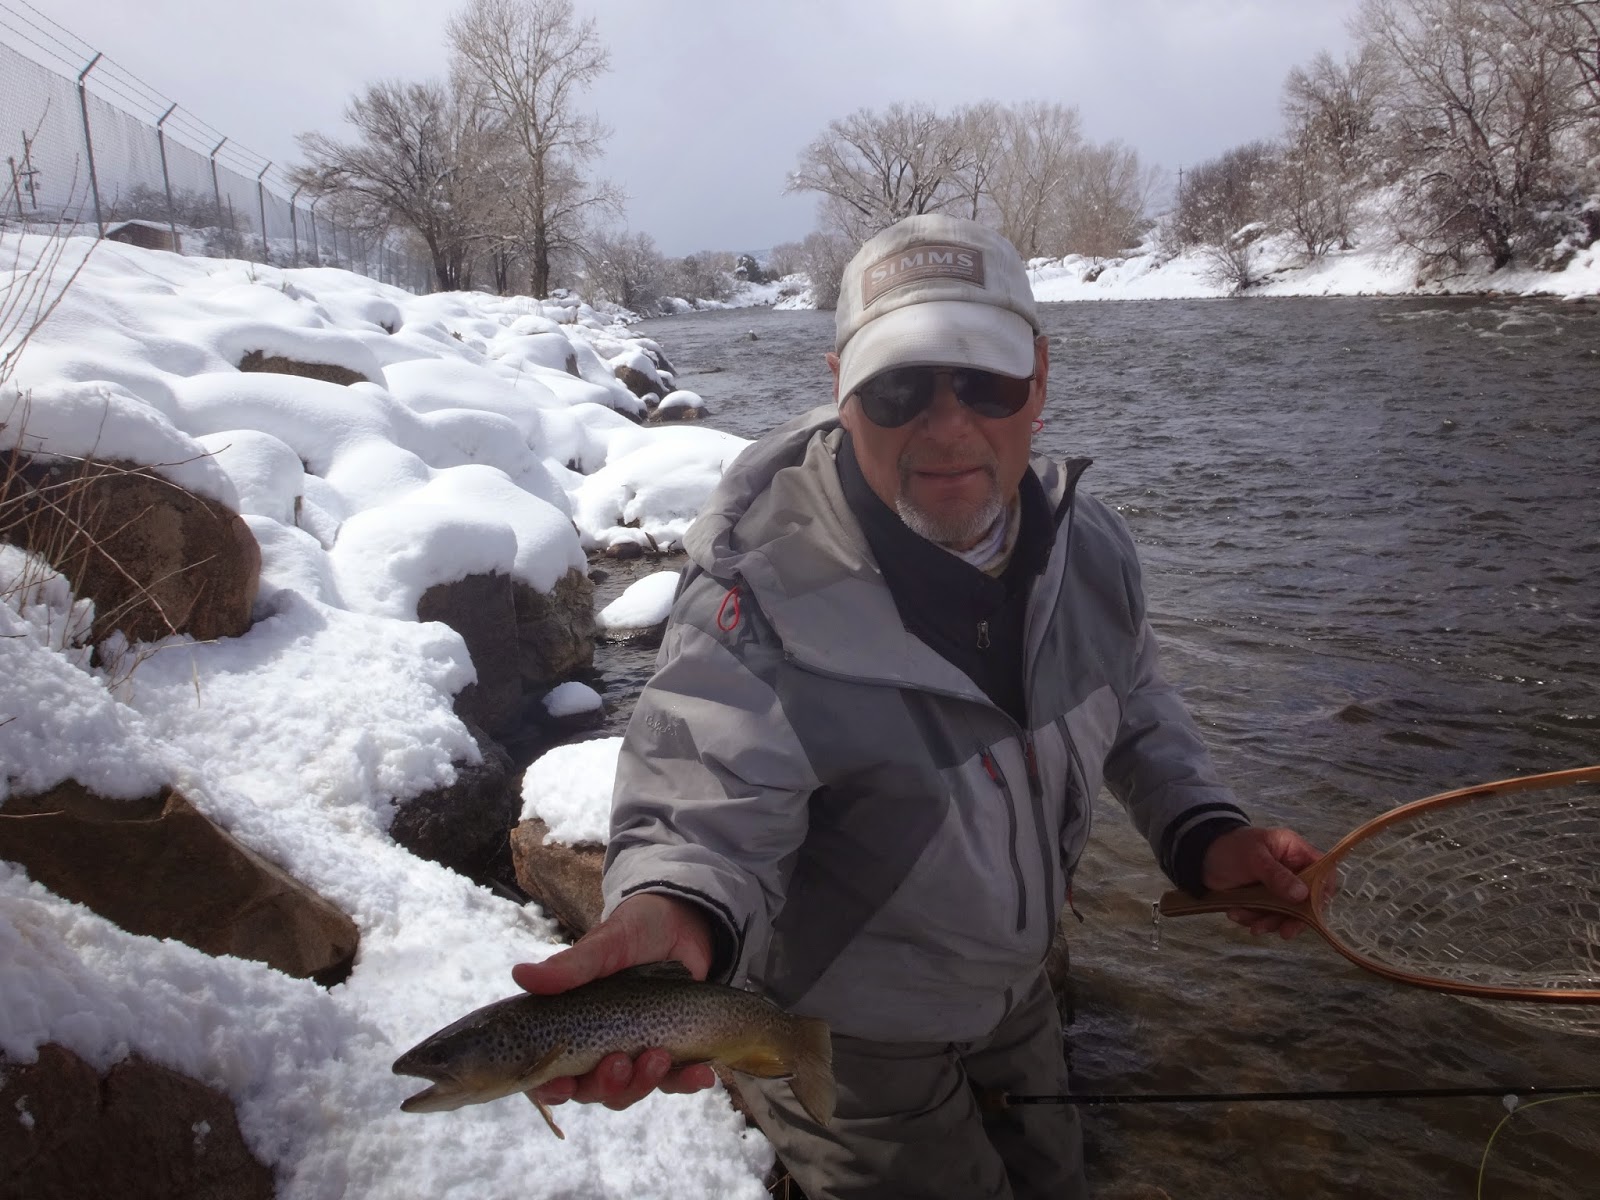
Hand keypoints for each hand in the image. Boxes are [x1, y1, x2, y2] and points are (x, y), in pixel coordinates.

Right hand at [510, 893, 718, 1112]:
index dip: (550, 1087)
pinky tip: (703, 1075)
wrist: (684, 923)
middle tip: (620, 1062)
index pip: (549, 1070)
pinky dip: (687, 1081)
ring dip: (643, 1084)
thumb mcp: (605, 944)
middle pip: (592, 1090)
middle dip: (606, 1085)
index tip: (563, 1084)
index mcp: (571, 1024)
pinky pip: (675, 1080)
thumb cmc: (634, 931)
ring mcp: (635, 1051)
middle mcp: (598, 1045)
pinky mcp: (670, 1051)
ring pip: (631, 1091)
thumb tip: (520, 975)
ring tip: (661, 1056)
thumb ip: (570, 967)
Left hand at [1201, 826, 1321, 939]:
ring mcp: (1277, 887)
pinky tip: (1236, 913)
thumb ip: (1277, 876)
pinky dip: (1253, 919)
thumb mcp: (1254, 858)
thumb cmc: (1230, 848)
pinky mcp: (1262, 900)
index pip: (1323, 873)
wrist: (1199, 857)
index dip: (1322, 893)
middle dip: (1291, 917)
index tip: (1312, 911)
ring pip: (1285, 912)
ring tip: (1250, 924)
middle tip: (1282, 932)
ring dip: (1268, 921)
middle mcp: (1291, 871)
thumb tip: (1303, 894)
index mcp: (1295, 852)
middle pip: (1305, 900)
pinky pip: (1266, 915)